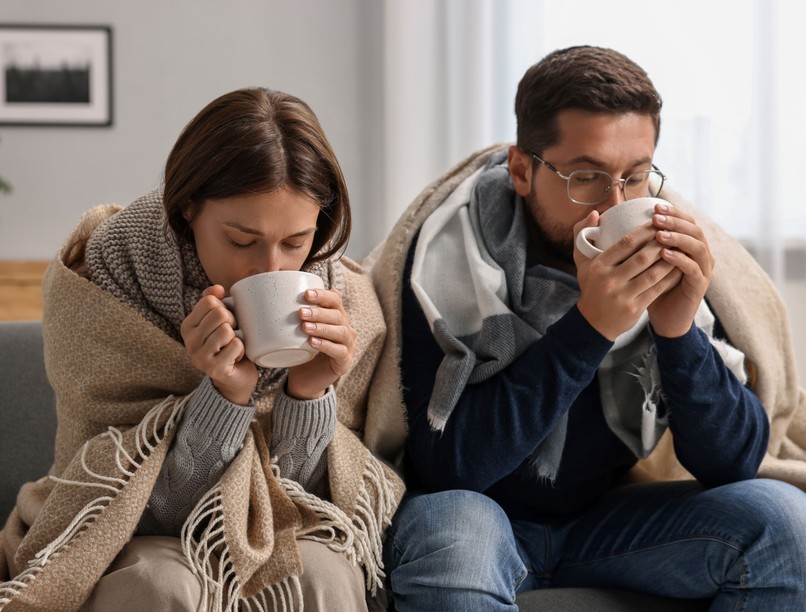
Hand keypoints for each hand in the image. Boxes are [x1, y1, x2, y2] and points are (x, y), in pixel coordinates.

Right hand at [180, 285, 257, 404]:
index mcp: (188, 326)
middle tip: (233, 334)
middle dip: (233, 321)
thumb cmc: (228, 345)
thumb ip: (213, 302)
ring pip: (227, 330)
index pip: (209, 301)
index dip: (224, 307)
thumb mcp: (219, 321)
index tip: (225, 321)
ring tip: (233, 346)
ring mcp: (199, 357)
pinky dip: (242, 350)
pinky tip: (236, 357)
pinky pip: (236, 346)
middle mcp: (189, 341)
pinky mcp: (214, 368)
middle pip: (220, 314)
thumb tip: (217, 288)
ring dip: (237, 337)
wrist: (235, 378)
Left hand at [286, 287, 356, 399]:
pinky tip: (313, 342)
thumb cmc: (299, 351)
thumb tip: (273, 297)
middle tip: (301, 312)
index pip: (335, 300)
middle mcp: (345, 329)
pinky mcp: (345, 362)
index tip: (306, 294)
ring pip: (341, 332)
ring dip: (323, 328)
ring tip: (305, 327)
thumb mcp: (295, 332)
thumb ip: (291, 316)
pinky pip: (340, 351)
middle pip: (338, 315)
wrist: (303, 381)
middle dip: (319, 312)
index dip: (323, 295)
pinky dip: (327, 345)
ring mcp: (348, 346)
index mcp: (335, 317)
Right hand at [574, 210, 682, 340]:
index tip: (657, 224)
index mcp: (598, 266)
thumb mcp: (582, 262)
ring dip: (670, 260)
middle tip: (673, 234)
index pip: (625, 243)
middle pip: (642, 257)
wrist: (593, 323)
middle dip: (661, 243)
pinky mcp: (634, 308)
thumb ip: (583, 235)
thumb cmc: (591, 287)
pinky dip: (670, 277)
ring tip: (680, 249)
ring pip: (653, 273)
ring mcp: (622, 296)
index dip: (644, 231)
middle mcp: (609, 280)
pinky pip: (657, 289)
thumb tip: (596, 212)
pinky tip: (678, 269)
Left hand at [647, 204, 713, 336]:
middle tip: (657, 218)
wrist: (663, 317)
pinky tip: (665, 254)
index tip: (654, 206)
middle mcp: (700, 254)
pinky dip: (680, 259)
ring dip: (678, 238)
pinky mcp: (700, 285)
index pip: (685, 221)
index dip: (673, 212)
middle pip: (694, 229)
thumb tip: (616, 221)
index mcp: (688, 245)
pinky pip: (693, 268)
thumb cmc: (651, 286)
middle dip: (675, 222)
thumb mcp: (643, 262)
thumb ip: (637, 242)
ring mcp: (703, 269)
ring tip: (659, 235)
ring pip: (697, 246)